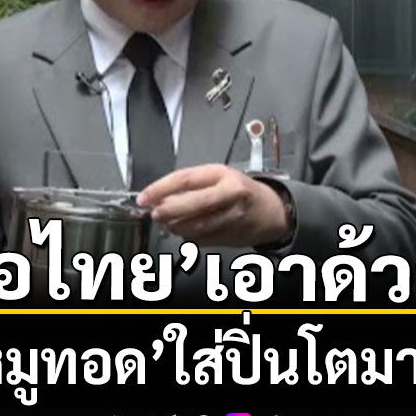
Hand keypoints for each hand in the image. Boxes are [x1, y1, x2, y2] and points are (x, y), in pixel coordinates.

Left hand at [137, 164, 290, 246]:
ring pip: (195, 227)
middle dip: (168, 211)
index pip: (186, 179)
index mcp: (223, 175)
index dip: (161, 189)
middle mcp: (229, 196)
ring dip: (175, 226)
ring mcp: (231, 219)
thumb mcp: (217, 177)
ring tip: (167, 222)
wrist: (271, 211)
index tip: (144, 197)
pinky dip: (187, 236)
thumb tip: (158, 195)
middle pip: (193, 205)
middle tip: (155, 214)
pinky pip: (201, 240)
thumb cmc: (240, 190)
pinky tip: (184, 230)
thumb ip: (190, 184)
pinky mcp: (230, 237)